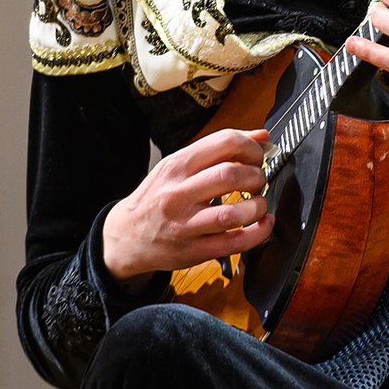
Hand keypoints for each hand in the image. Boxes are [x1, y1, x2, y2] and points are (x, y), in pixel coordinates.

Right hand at [102, 127, 273, 289]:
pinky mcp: (192, 251)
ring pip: (232, 213)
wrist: (126, 236)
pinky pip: (234, 243)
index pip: (224, 143)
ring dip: (258, 206)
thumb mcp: (179, 166)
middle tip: (258, 181)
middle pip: (230, 175)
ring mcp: (184, 224)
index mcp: (177, 166)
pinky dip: (258, 232)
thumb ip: (219, 150)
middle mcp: (178, 193)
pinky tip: (262, 224)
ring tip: (258, 203)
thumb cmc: (157, 197)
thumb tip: (261, 137)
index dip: (251, 147)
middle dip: (256, 175)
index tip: (257, 156)